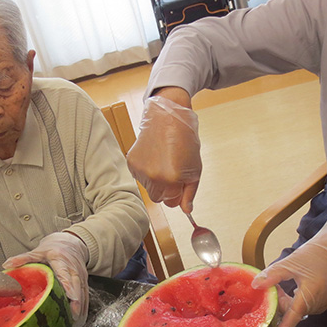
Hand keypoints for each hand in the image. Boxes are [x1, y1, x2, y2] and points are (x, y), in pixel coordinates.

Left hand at [2, 232, 89, 324]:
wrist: (71, 244)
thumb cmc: (53, 250)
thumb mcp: (38, 252)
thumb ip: (24, 258)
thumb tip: (7, 264)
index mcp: (61, 260)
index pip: (65, 274)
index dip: (68, 286)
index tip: (70, 297)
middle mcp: (74, 269)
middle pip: (77, 286)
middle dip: (76, 302)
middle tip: (72, 316)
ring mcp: (81, 277)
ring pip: (83, 294)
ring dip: (80, 309)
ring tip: (75, 324)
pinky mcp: (84, 283)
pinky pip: (86, 297)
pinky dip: (83, 310)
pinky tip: (79, 322)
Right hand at [126, 92, 201, 210]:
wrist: (168, 116)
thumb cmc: (185, 140)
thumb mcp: (195, 169)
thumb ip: (190, 193)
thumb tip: (187, 210)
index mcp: (171, 180)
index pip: (172, 202)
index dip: (178, 193)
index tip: (180, 182)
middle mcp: (153, 178)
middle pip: (158, 198)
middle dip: (166, 189)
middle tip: (172, 171)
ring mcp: (140, 170)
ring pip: (149, 187)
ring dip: (156, 179)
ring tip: (163, 159)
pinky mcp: (131, 162)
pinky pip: (140, 176)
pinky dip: (147, 170)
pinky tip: (154, 156)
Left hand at [252, 217, 326, 326]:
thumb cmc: (315, 255)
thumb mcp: (291, 263)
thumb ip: (273, 275)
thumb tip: (255, 285)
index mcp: (311, 293)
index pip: (294, 316)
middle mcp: (319, 303)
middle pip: (293, 312)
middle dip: (280, 304)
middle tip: (272, 288)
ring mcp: (322, 305)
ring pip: (298, 310)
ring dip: (287, 301)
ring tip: (284, 285)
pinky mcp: (323, 303)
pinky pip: (304, 306)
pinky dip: (296, 300)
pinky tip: (294, 287)